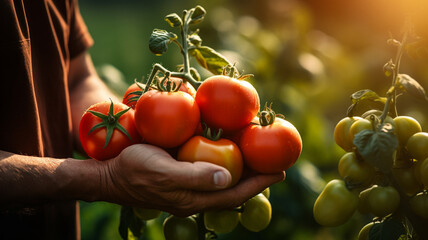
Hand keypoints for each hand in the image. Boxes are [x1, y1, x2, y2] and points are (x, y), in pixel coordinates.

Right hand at [98, 144, 284, 215]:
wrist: (109, 174)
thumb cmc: (134, 170)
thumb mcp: (162, 171)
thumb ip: (194, 176)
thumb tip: (228, 178)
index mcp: (194, 198)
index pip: (235, 195)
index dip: (260, 184)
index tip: (281, 172)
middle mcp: (195, 195)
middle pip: (234, 189)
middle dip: (257, 178)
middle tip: (277, 162)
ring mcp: (188, 187)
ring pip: (224, 181)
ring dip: (243, 170)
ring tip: (260, 156)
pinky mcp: (181, 177)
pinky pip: (210, 172)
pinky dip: (225, 163)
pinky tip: (229, 151)